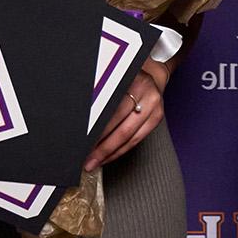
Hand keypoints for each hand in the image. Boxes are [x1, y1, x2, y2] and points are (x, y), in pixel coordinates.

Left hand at [84, 57, 171, 171]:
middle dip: (102, 148)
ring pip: (129, 137)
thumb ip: (101, 96)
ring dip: (110, 153)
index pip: (112, 111)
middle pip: (122, 128)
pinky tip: (109, 156)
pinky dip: (120, 150)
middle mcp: (147, 94)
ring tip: (95, 162)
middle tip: (86, 159)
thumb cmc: (127, 78)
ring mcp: (154, 107)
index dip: (96, 130)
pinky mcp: (156, 118)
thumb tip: (81, 121)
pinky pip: (136, 140)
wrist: (152, 75)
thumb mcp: (114, 80)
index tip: (82, 142)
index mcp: (134, 82)